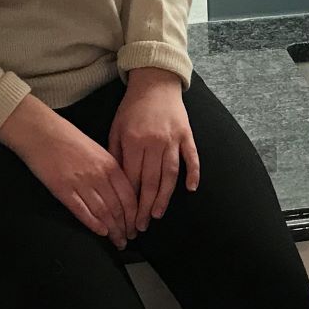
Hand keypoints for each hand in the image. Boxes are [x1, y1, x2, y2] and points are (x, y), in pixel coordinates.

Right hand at [0, 95, 135, 249]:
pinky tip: (101, 232)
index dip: (135, 215)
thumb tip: (121, 191)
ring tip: (118, 241)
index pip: (129, 196)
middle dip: (125, 227)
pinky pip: (82, 212)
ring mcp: (81, 184)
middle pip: (118, 208)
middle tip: (129, 238)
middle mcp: (99, 176)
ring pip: (103, 213)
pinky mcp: (63, 190)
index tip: (137, 225)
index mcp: (110, 165)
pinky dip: (94, 224)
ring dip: (113, 230)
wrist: (42, 132)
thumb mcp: (98, 150)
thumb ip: (110, 170)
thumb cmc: (69, 139)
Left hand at [108, 68, 199, 235]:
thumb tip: (117, 183)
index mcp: (133, 141)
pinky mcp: (186, 134)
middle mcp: (154, 142)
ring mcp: (173, 138)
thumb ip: (115, 154)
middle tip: (142, 225)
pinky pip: (191, 157)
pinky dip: (193, 173)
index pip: (132, 178)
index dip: (130, 200)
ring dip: (164, 197)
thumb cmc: (132, 107)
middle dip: (145, 207)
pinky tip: (191, 189)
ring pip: (170, 175)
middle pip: (151, 181)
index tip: (127, 217)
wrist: (155, 82)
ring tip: (158, 214)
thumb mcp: (116, 128)